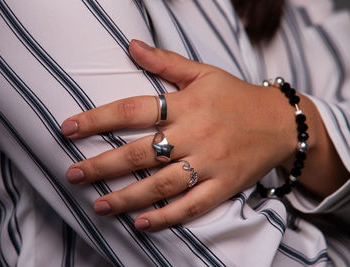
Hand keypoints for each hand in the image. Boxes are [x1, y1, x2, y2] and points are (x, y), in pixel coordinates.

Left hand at [61, 39, 326, 230]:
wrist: (281, 123)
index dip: (98, 119)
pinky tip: (141, 224)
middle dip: (103, 165)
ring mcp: (210, 163)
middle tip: (72, 174)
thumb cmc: (237, 97)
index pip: (133, 110)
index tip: (68, 129)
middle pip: (141, 153)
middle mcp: (195, 134)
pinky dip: (167, 217)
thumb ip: (165, 62)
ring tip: (97, 205)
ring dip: (127, 197)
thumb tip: (131, 45)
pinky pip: (193, 205)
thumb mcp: (203, 73)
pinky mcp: (224, 185)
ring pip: (163, 184)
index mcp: (186, 105)